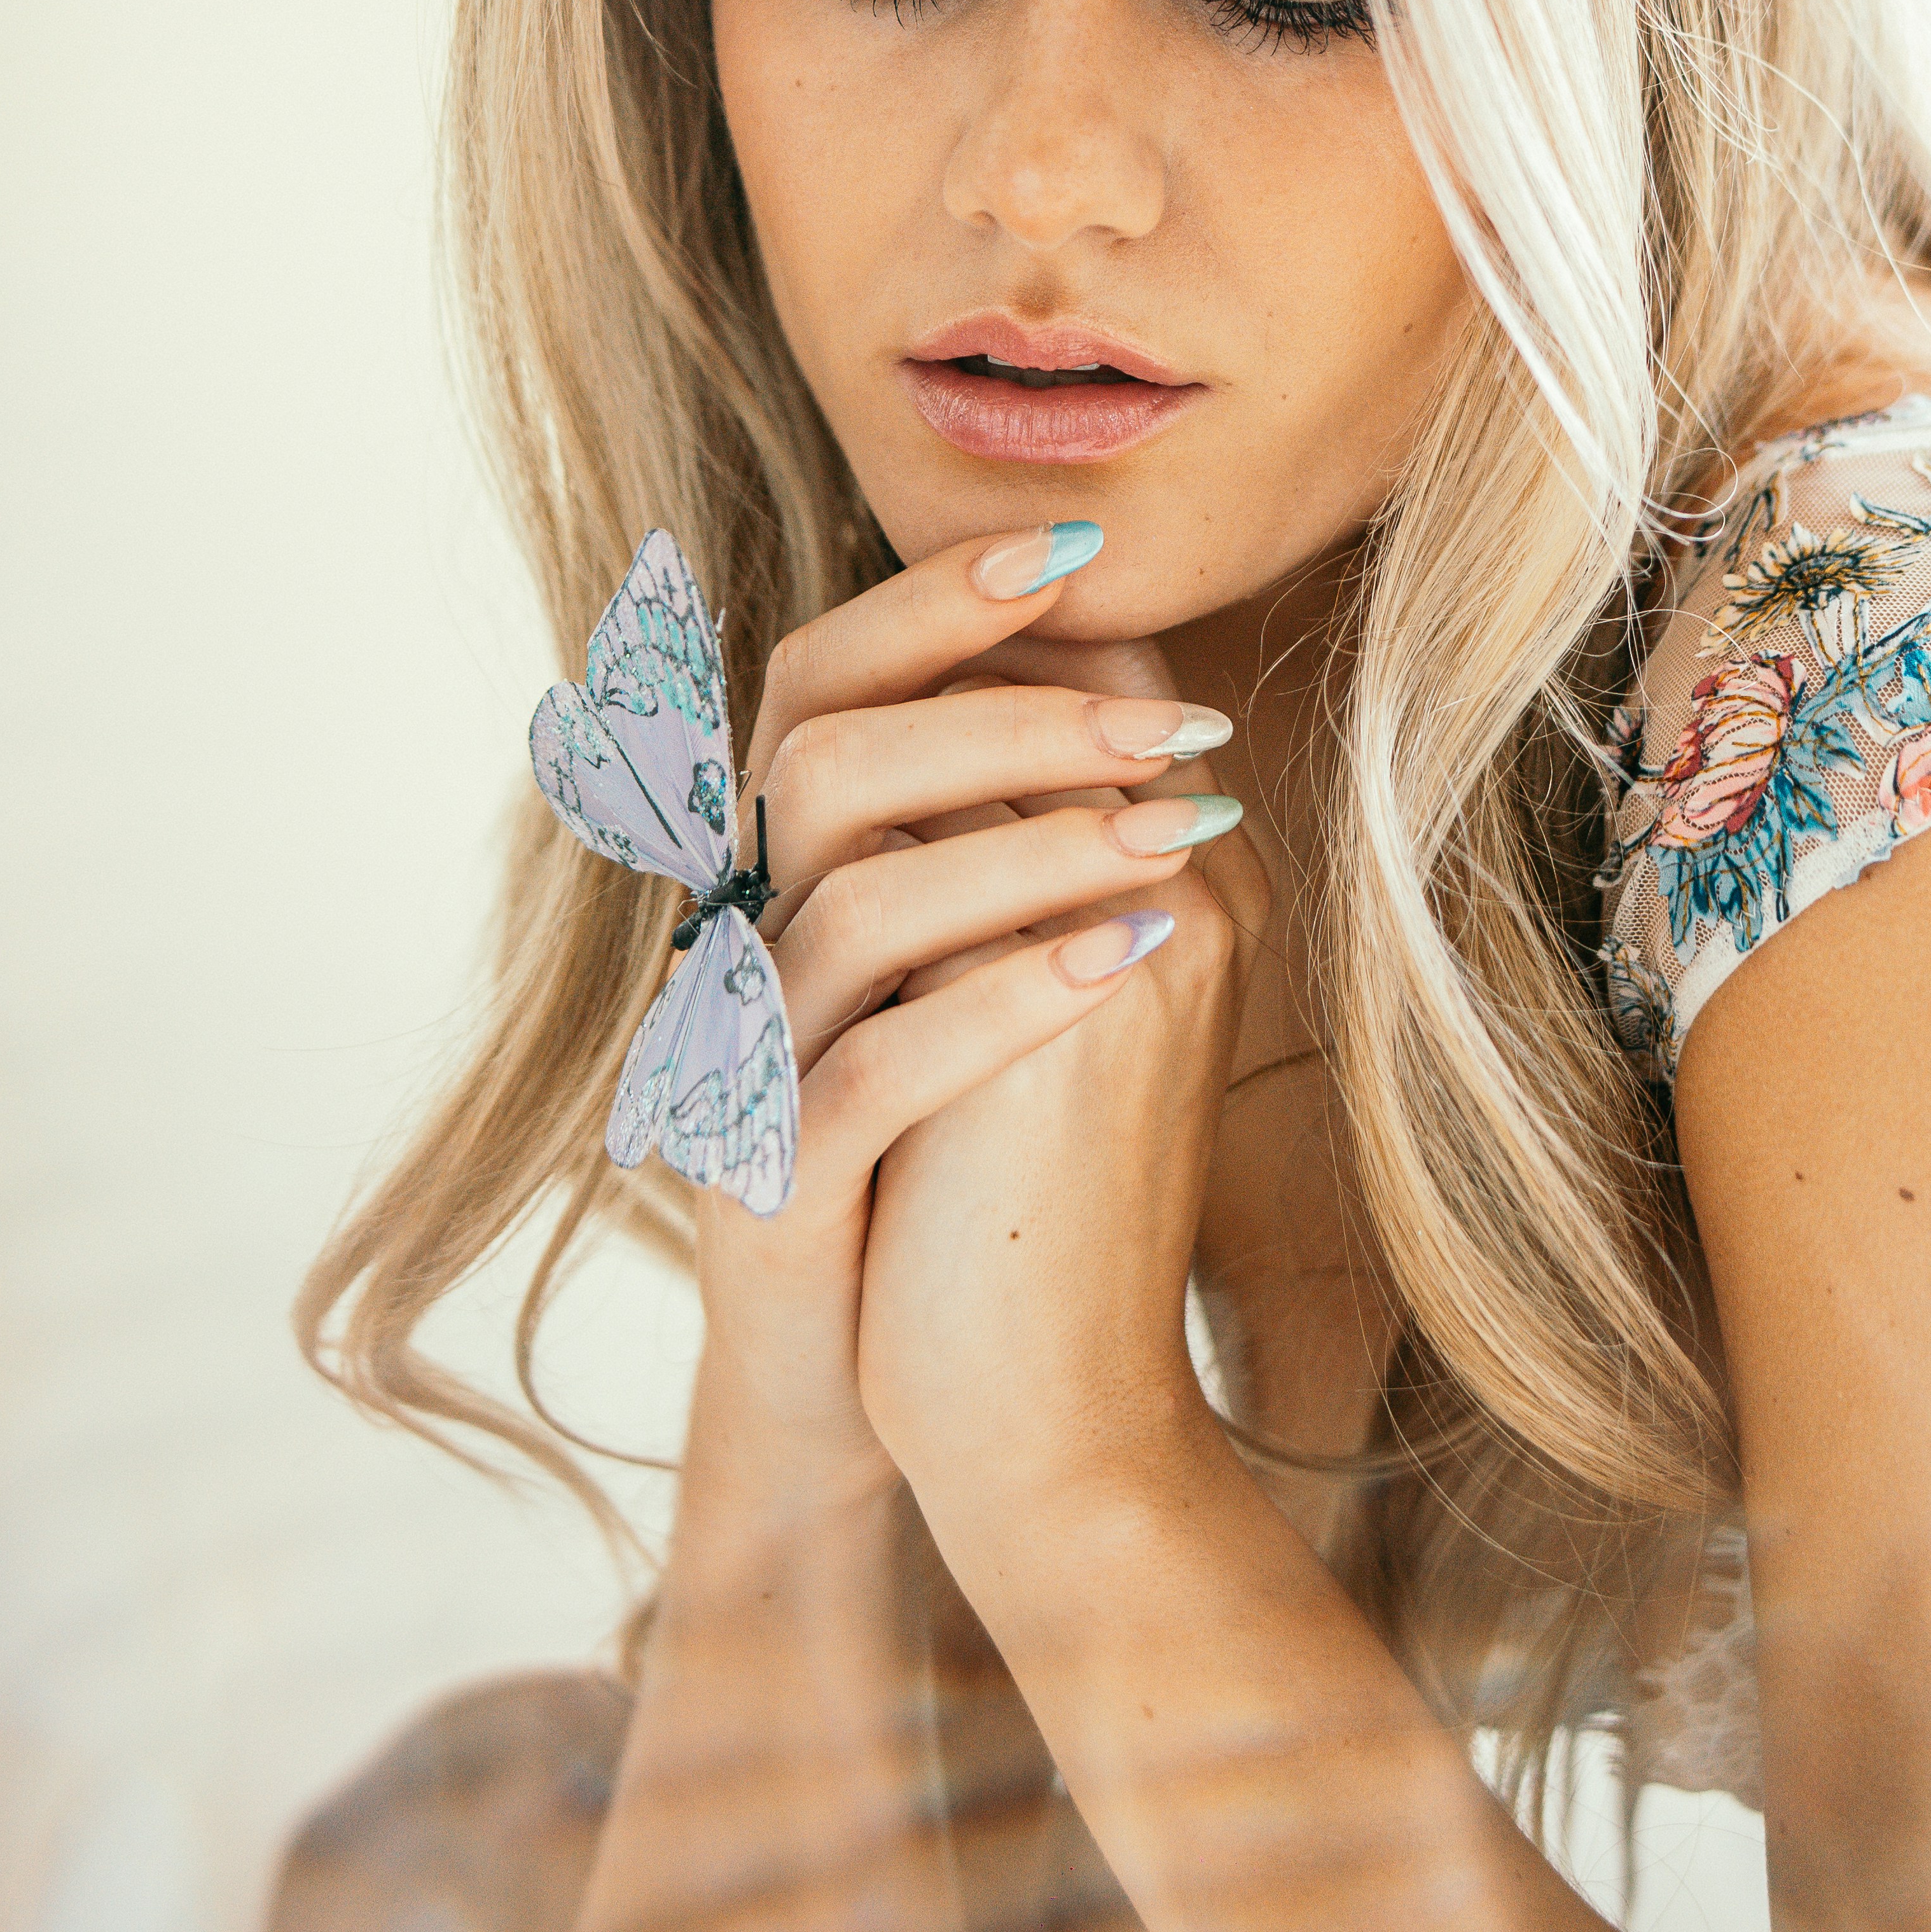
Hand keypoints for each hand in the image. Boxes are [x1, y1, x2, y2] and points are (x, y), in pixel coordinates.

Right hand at [674, 530, 1242, 1536]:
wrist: (949, 1384)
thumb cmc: (985, 1143)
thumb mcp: (989, 958)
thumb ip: (1007, 819)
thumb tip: (1127, 658)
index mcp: (783, 868)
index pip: (820, 675)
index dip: (933, 601)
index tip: (1078, 547)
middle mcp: (742, 941)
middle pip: (827, 757)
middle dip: (1012, 718)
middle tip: (1182, 729)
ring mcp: (744, 1066)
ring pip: (853, 903)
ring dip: (1033, 852)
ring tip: (1188, 838)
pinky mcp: (771, 1185)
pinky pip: (865, 1072)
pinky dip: (1000, 1003)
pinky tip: (1125, 959)